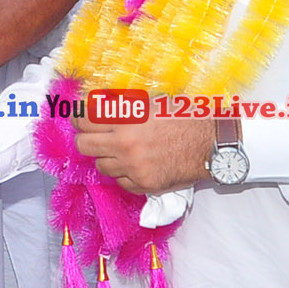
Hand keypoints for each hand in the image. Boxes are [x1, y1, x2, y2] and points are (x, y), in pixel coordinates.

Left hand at [74, 113, 214, 195]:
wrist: (210, 143)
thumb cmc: (183, 117)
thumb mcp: (150, 102)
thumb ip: (122, 107)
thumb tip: (96, 107)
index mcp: (126, 119)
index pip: (84, 120)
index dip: (78, 117)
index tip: (79, 118)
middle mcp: (125, 144)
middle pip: (83, 145)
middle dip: (86, 138)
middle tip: (93, 134)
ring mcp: (133, 167)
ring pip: (100, 166)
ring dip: (106, 157)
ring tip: (120, 150)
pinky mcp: (143, 184)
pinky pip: (120, 181)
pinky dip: (124, 173)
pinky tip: (135, 163)